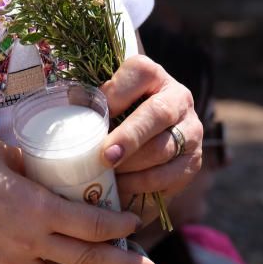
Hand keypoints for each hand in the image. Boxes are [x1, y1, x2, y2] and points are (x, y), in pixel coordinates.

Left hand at [99, 55, 202, 219]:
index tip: (97, 115)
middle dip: (128, 138)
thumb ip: (90, 102)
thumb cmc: (112, 115)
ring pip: (164, 149)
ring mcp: (190, 130)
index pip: (139, 74)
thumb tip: (70, 114)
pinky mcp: (192, 161)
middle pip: (157, 115)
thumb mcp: (102, 100)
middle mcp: (178, 98)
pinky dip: (143, 186)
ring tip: (108, 178)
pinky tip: (123, 190)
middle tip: (104, 157)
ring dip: (132, 168)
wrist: (143, 134)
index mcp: (152, 74)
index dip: (116, 95)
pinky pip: (170, 176)